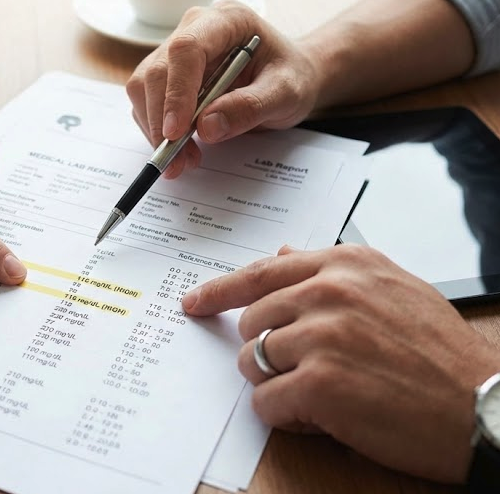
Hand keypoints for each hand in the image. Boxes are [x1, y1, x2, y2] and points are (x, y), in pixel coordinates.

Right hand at [126, 1, 320, 178]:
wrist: (284, 80)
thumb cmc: (289, 77)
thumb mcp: (286, 93)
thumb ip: (250, 106)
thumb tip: (206, 126)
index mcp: (227, 20)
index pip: (186, 49)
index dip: (177, 91)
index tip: (177, 132)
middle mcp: (194, 29)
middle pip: (157, 71)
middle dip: (162, 120)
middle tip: (177, 159)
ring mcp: (175, 52)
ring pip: (144, 88)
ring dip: (156, 129)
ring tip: (184, 159)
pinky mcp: (167, 75)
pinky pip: (147, 103)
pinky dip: (157, 131)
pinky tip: (182, 149)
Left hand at [182, 244, 499, 482]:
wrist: (484, 406)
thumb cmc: (441, 355)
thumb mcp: (393, 291)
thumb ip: (334, 272)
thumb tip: (285, 252)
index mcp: (346, 264)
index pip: (261, 271)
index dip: (220, 290)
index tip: (195, 301)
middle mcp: (329, 291)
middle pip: (251, 321)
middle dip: (268, 351)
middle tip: (306, 369)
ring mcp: (322, 335)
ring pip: (252, 361)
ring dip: (277, 384)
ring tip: (323, 393)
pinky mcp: (319, 383)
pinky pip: (265, 401)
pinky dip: (285, 415)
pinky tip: (322, 416)